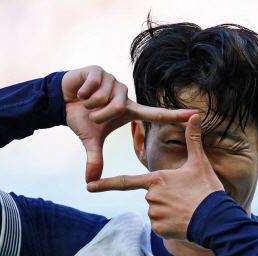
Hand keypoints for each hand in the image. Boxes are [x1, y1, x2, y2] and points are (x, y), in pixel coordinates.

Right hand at [61, 66, 197, 182]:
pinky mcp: (99, 70)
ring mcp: (113, 80)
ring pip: (104, 98)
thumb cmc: (81, 118)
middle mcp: (124, 94)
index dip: (176, 116)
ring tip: (86, 101)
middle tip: (91, 114)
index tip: (196, 115)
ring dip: (89, 104)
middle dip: (98, 115)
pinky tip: (81, 91)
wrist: (62, 100)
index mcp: (129, 110)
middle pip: (116, 108)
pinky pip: (93, 87)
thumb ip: (95, 159)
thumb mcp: (91, 140)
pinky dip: (82, 93)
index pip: (156, 114)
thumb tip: (90, 182)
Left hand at [86, 114, 224, 239]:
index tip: (89, 187)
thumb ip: (193, 140)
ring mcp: (154, 215)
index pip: (126, 181)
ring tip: (186, 210)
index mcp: (156, 180)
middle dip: (165, 198)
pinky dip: (170, 225)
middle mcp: (151, 197)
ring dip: (168, 211)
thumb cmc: (207, 190)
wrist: (216, 220)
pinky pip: (160, 226)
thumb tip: (195, 116)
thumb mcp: (200, 163)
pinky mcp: (159, 230)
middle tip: (185, 198)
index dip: (106, 184)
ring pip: (156, 212)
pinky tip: (183, 222)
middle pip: (151, 196)